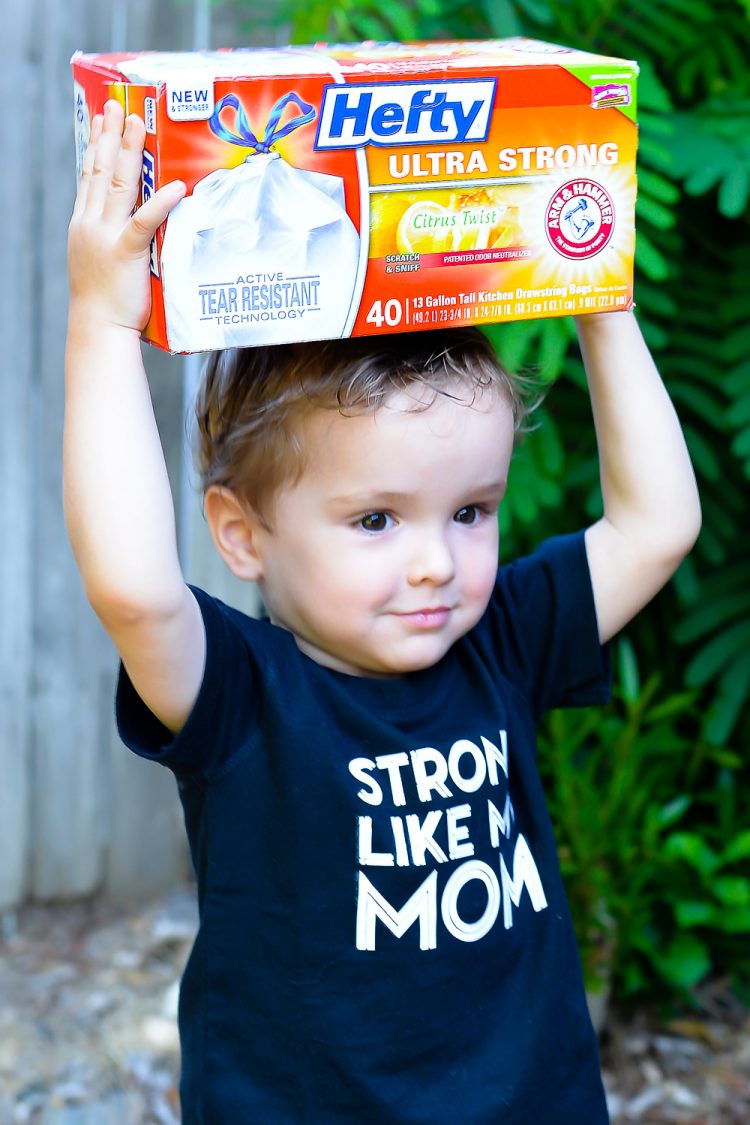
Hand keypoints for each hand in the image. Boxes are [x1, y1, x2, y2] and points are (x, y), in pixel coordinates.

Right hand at [67, 100, 184, 333]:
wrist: (97, 328)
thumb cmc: (105, 300)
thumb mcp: (102, 258)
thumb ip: (114, 234)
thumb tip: (132, 219)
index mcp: (83, 224)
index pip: (90, 175)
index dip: (96, 144)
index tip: (101, 118)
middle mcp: (90, 224)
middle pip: (101, 170)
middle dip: (110, 135)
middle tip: (118, 105)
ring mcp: (106, 237)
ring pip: (118, 186)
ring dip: (129, 152)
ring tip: (138, 124)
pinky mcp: (126, 254)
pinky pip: (144, 222)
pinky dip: (159, 202)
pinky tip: (174, 186)